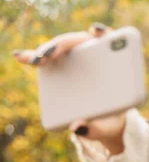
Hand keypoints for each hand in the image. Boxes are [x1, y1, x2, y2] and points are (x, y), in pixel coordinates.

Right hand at [12, 23, 127, 154]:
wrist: (105, 123)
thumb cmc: (110, 121)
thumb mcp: (106, 128)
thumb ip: (95, 130)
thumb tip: (77, 127)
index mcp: (115, 65)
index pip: (111, 41)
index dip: (103, 33)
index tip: (94, 32)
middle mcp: (96, 56)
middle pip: (80, 41)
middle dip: (63, 44)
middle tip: (49, 56)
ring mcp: (78, 59)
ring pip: (62, 47)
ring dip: (46, 50)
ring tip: (34, 60)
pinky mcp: (63, 66)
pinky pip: (47, 59)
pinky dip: (33, 57)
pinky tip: (20, 57)